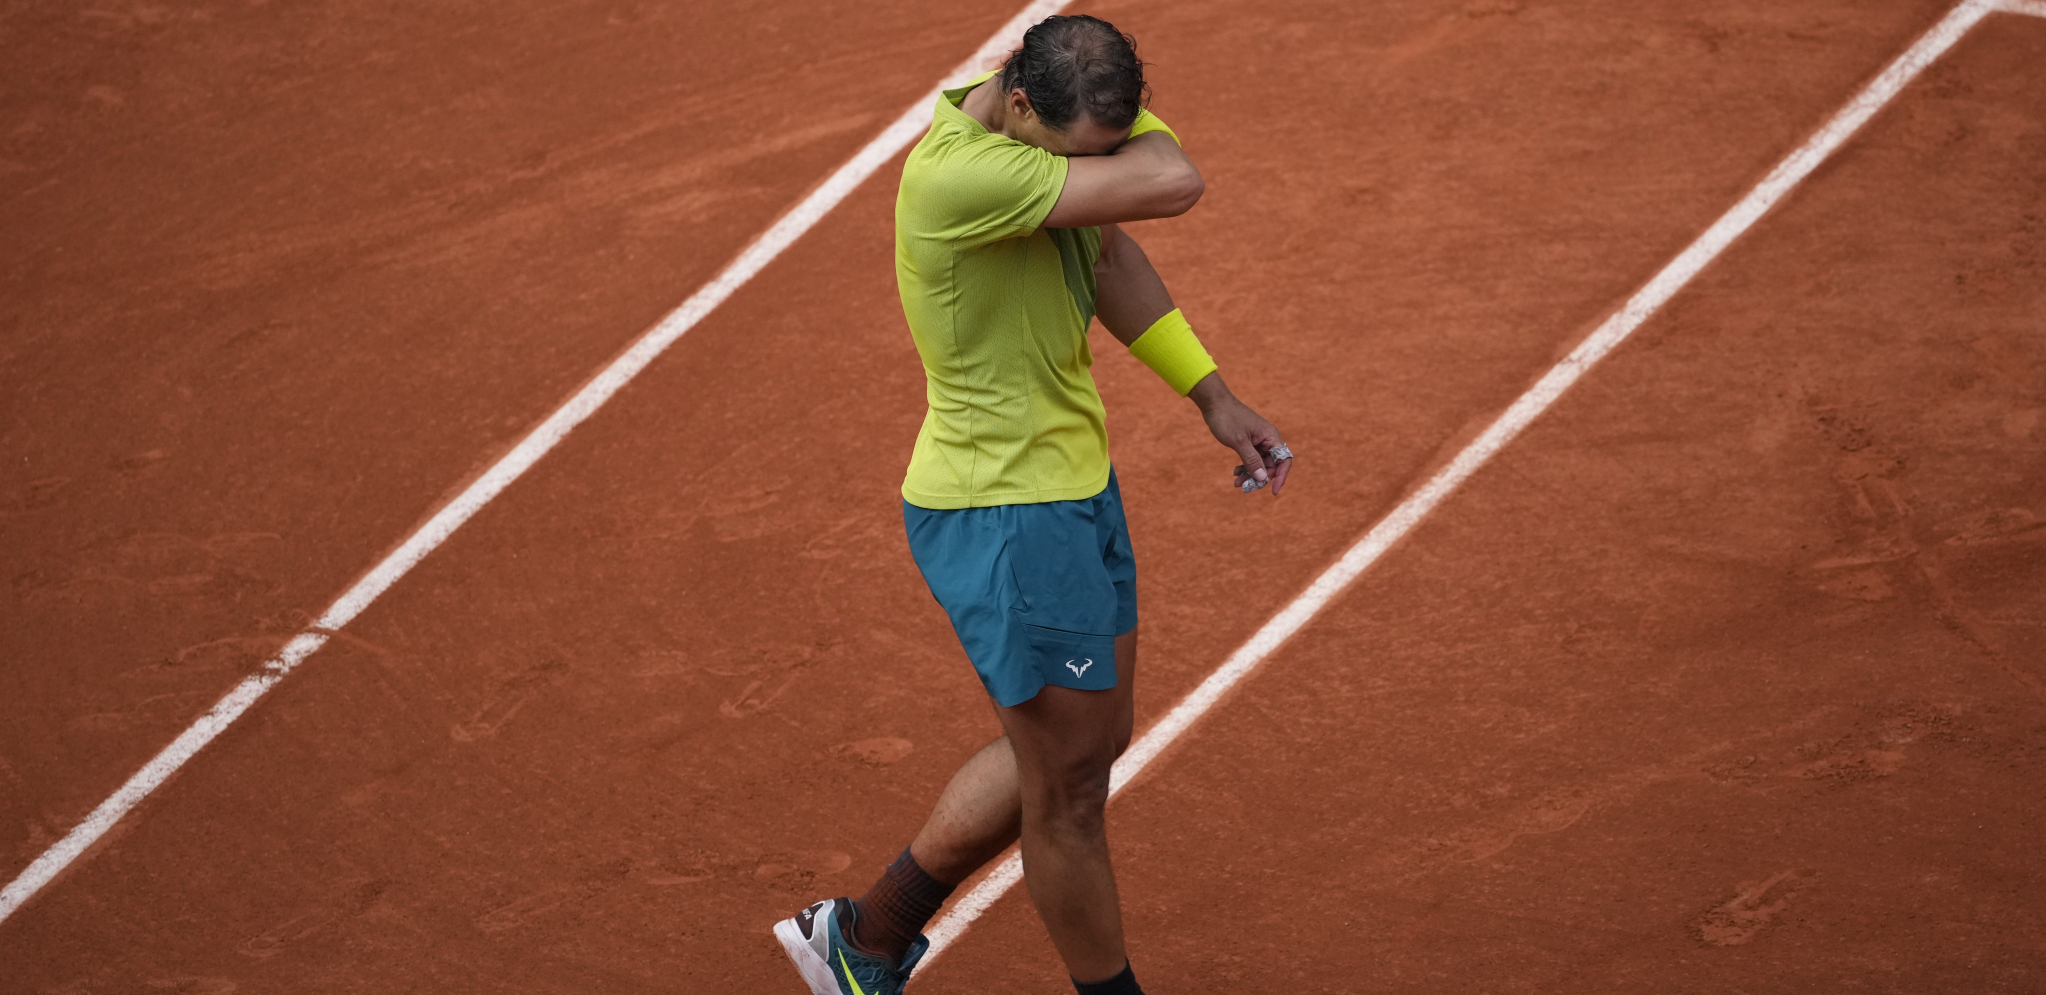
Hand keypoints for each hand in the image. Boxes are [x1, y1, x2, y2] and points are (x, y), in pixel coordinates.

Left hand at [1187, 372, 1292, 495]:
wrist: (1214, 403)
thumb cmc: (1228, 418)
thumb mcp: (1239, 442)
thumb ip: (1252, 460)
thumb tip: (1263, 478)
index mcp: (1271, 436)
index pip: (1283, 460)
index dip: (1281, 476)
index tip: (1273, 491)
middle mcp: (1267, 439)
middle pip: (1271, 465)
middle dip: (1260, 478)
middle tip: (1245, 487)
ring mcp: (1257, 441)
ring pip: (1259, 464)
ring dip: (1250, 474)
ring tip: (1237, 483)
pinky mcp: (1248, 442)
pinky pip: (1251, 459)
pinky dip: (1245, 467)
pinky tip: (1235, 473)